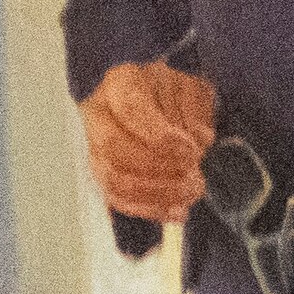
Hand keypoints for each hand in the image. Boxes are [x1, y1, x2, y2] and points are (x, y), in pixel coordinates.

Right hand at [77, 59, 217, 226]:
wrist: (162, 106)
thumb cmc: (174, 95)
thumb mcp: (191, 91)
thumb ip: (194, 112)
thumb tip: (199, 138)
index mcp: (122, 83)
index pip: (131, 109)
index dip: (160, 135)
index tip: (192, 151)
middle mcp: (99, 114)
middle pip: (114, 147)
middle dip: (157, 169)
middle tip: (193, 178)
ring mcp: (95, 147)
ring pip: (113, 179)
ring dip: (156, 193)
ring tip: (190, 194)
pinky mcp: (103, 174)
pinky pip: (118, 200)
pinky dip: (149, 209)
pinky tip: (177, 211)